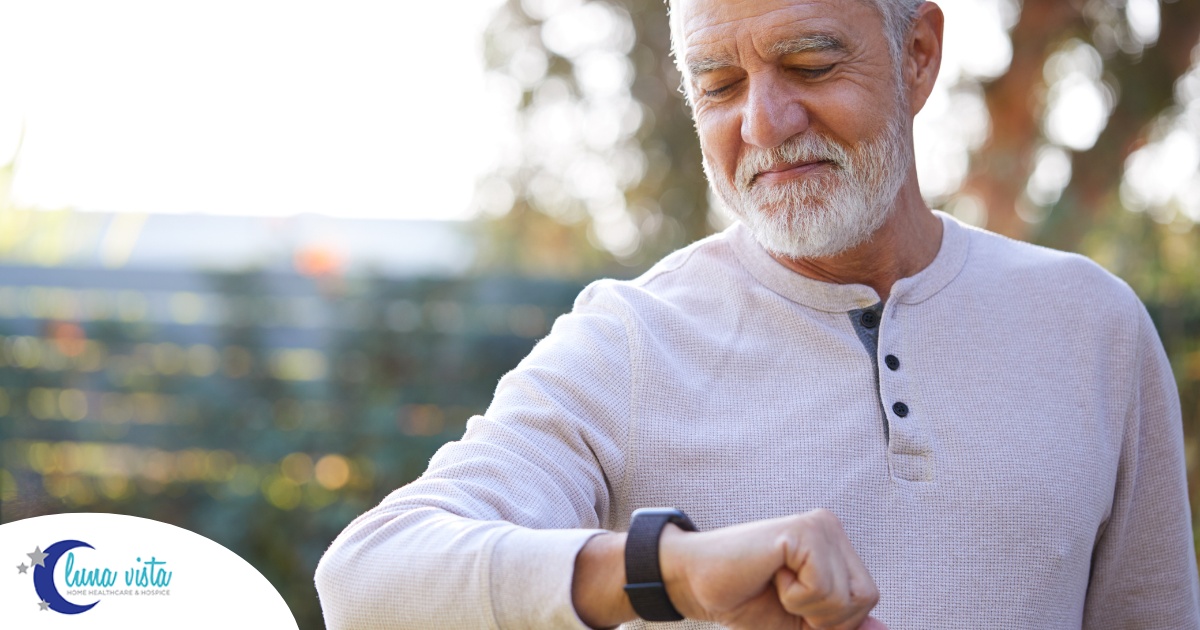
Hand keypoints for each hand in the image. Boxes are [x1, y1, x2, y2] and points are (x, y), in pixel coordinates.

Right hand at [659, 509, 880, 629]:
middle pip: (865, 598)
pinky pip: (822, 589)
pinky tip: (771, 574)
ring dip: (807, 609)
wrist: (697, 584)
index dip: (832, 621)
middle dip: (825, 618)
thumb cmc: (748, 602)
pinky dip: (795, 598)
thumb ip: (842, 626)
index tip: (793, 605)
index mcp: (835, 546)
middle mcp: (831, 528)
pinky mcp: (802, 531)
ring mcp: (818, 525)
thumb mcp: (804, 624)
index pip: (867, 599)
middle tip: (785, 596)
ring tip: (776, 583)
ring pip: (846, 597)